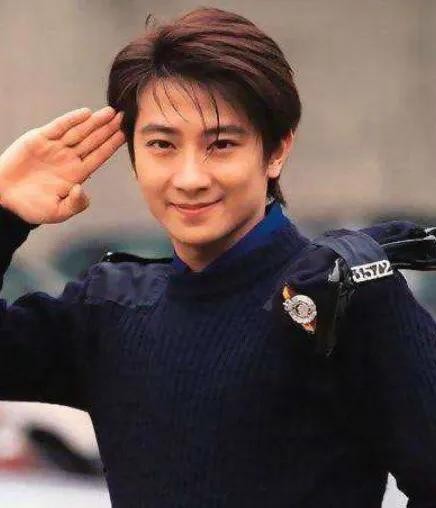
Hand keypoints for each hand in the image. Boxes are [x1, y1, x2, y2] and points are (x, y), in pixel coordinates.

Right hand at [0, 106, 124, 223]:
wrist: (3, 198)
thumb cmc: (31, 207)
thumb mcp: (58, 212)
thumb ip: (75, 204)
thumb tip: (82, 189)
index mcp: (76, 174)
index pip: (98, 157)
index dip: (111, 146)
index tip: (124, 135)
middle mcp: (68, 158)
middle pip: (92, 141)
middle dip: (107, 129)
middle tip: (122, 117)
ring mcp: (55, 147)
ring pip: (79, 132)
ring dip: (94, 122)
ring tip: (109, 112)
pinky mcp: (39, 139)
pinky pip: (59, 127)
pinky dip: (71, 120)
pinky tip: (85, 114)